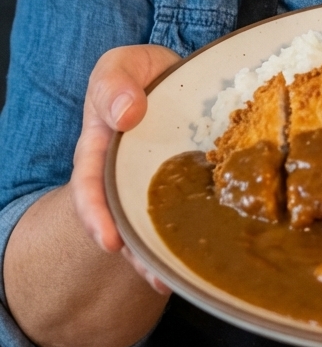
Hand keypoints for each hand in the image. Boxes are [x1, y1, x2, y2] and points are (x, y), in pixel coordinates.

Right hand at [71, 44, 180, 292]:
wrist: (182, 73)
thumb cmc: (141, 73)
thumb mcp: (122, 65)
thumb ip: (116, 83)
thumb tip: (127, 113)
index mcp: (102, 147)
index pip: (90, 185)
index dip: (96, 215)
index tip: (109, 242)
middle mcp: (125, 174)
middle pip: (123, 219)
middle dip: (135, 253)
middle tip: (154, 278)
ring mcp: (156, 184)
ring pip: (154, 224)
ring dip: (162, 254)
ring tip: (176, 280)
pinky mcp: (188, 185)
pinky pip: (187, 213)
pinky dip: (192, 235)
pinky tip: (207, 257)